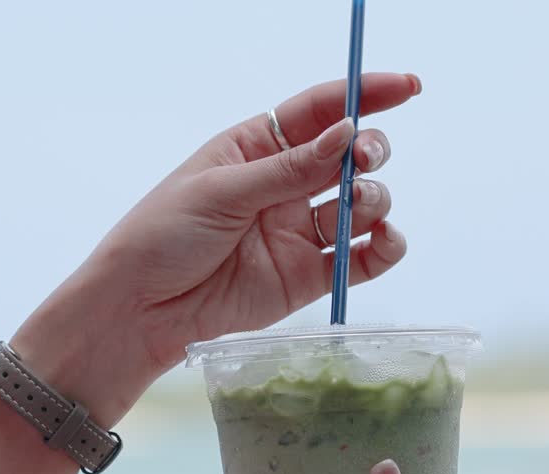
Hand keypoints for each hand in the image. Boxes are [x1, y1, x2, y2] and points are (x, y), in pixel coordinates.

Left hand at [12, 74, 419, 425]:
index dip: (366, 95)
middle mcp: (287, 186)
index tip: (406, 88)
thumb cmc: (163, 236)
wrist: (142, 309)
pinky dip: (384, 247)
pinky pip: (364, 258)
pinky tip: (384, 240)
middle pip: (350, 156)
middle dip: (368, 151)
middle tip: (362, 160)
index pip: (321, 112)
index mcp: (258, 148)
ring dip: (373, 198)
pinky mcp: (312, 275)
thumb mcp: (221, 190)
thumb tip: (348, 136)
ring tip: (355, 204)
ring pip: (363, 204)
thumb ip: (289, 169)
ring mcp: (302, 231)